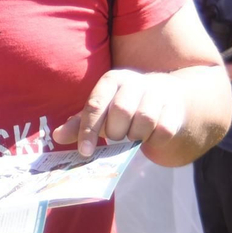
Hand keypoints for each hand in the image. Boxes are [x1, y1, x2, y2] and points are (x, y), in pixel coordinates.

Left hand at [53, 68, 187, 157]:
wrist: (166, 98)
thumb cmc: (125, 106)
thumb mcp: (102, 111)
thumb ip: (80, 124)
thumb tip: (57, 136)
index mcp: (112, 80)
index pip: (96, 104)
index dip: (88, 130)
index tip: (85, 152)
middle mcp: (135, 81)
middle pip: (121, 111)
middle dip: (115, 132)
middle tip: (115, 137)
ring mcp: (157, 92)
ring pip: (144, 120)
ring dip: (135, 135)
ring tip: (132, 135)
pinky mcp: (174, 107)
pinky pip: (162, 130)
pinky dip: (153, 140)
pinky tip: (149, 135)